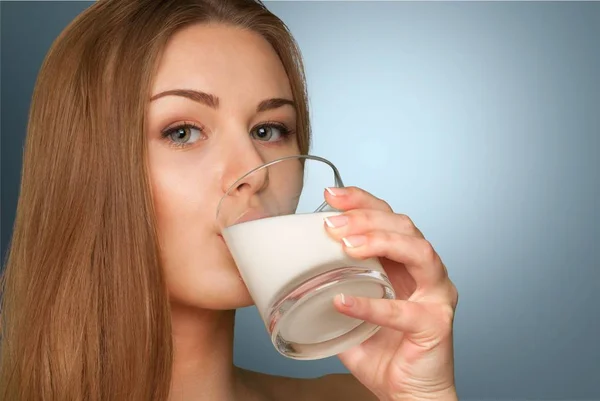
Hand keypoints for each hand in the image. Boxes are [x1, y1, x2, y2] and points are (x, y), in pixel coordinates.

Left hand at [323, 186, 458, 400]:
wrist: (406, 394)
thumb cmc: (382, 350)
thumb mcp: (351, 309)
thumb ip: (332, 287)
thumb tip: (291, 270)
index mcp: (404, 263)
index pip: (389, 218)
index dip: (363, 201)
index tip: (331, 196)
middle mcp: (426, 272)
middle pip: (404, 226)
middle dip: (367, 217)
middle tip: (332, 224)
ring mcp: (436, 295)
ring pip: (419, 251)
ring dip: (381, 242)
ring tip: (345, 247)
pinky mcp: (436, 324)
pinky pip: (404, 311)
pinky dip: (372, 305)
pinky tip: (343, 302)